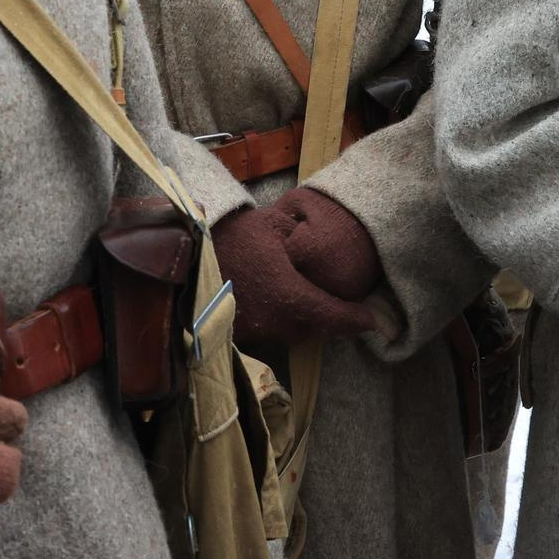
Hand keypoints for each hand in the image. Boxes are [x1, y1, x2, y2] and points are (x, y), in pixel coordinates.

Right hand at [213, 200, 378, 359]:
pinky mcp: (235, 334)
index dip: (355, 320)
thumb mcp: (275, 224)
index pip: (332, 316)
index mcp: (288, 295)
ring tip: (301, 300)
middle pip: (312, 329)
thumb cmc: (233, 232)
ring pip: (289, 334)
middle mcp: (272, 321)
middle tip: (333, 302)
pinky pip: (266, 334)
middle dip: (325, 318)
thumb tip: (324, 246)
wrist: (187, 247)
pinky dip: (275, 322)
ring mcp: (252, 331)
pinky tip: (271, 303)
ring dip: (300, 321)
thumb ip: (304, 239)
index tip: (372, 320)